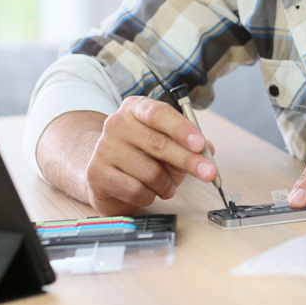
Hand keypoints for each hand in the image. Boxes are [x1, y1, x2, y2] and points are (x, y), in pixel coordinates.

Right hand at [85, 96, 217, 214]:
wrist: (106, 171)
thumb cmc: (142, 154)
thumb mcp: (168, 143)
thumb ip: (189, 144)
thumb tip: (208, 151)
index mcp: (135, 108)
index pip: (158, 113)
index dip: (181, 129)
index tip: (200, 144)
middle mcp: (116, 123)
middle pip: (158, 143)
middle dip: (188, 161)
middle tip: (208, 173)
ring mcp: (104, 148)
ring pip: (150, 172)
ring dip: (167, 184)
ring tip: (167, 186)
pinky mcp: (97, 174)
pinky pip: (136, 191)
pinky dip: (151, 196)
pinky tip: (149, 192)